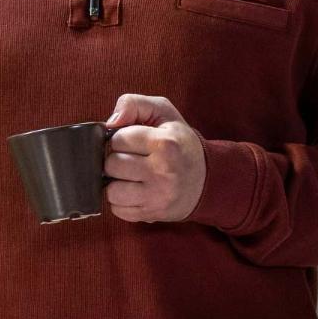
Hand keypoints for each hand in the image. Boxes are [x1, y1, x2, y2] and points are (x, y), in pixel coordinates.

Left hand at [104, 94, 207, 222]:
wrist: (207, 179)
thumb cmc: (180, 143)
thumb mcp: (164, 113)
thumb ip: (134, 104)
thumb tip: (110, 121)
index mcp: (165, 143)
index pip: (118, 139)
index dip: (121, 139)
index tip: (134, 142)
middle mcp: (162, 171)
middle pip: (112, 165)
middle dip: (117, 160)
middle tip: (133, 160)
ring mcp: (158, 196)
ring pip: (112, 191)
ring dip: (117, 183)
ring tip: (132, 178)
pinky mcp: (152, 214)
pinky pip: (118, 210)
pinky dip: (122, 201)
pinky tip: (136, 192)